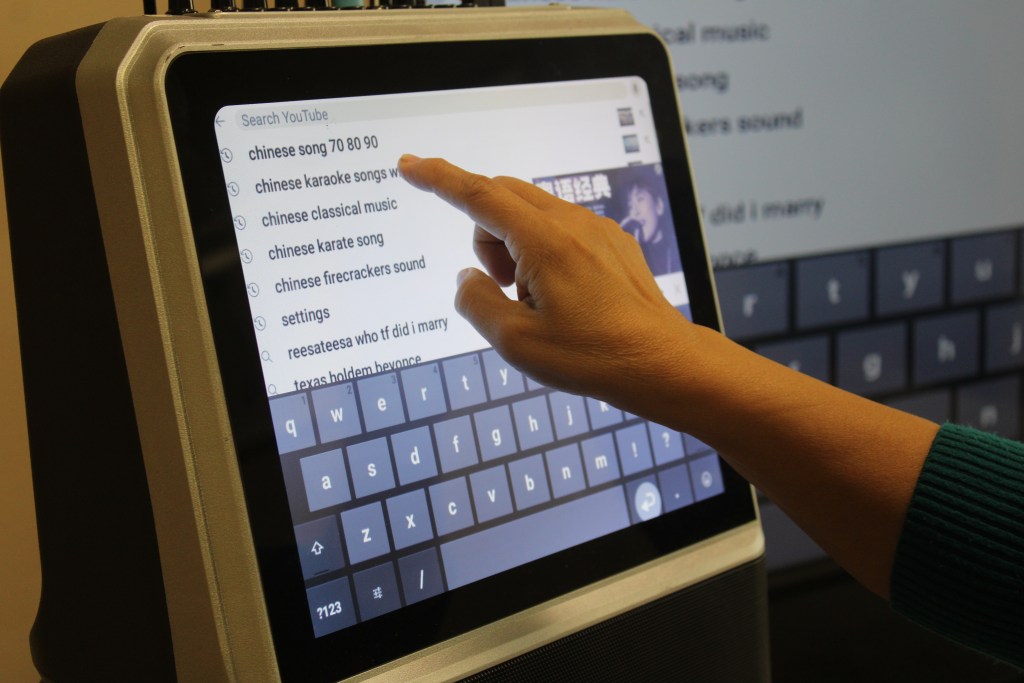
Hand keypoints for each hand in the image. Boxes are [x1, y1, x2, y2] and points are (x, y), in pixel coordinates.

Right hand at [398, 155, 695, 403]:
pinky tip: (562, 296)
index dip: (437, 178)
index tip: (409, 165)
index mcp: (545, 241)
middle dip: (484, 236)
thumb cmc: (594, 356)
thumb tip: (467, 279)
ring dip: (514, 247)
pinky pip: (559, 228)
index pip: (477, 194)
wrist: (661, 364)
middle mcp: (572, 224)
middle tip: (501, 287)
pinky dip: (542, 251)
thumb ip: (475, 302)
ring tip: (535, 299)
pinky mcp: (610, 242)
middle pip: (502, 199)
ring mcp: (596, 230)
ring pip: (530, 213)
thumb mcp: (515, 342)